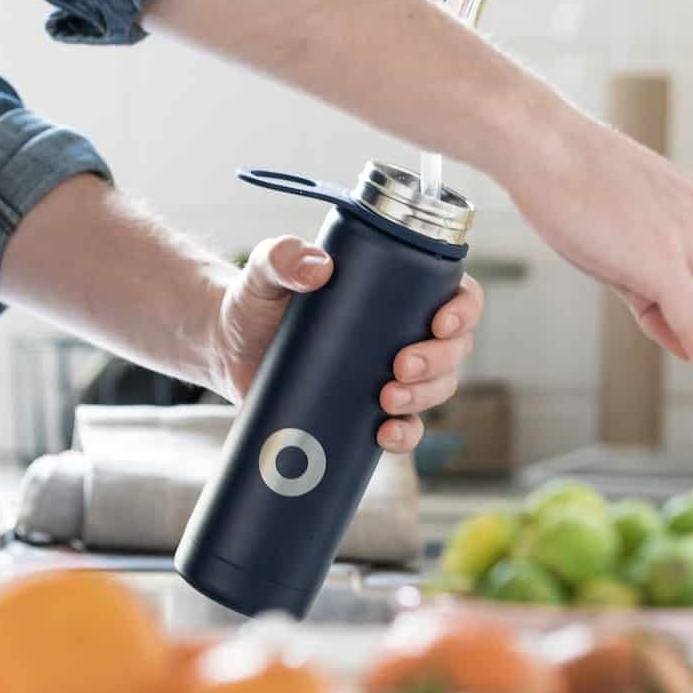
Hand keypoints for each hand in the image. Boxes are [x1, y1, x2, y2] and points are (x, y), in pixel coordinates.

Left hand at [211, 235, 483, 452]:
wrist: (228, 347)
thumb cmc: (256, 299)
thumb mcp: (265, 271)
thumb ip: (281, 257)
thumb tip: (316, 267)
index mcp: (399, 289)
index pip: (457, 294)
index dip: (464, 310)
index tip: (440, 322)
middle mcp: (404, 331)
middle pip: (454, 349)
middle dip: (439, 361)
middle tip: (400, 365)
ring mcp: (390, 374)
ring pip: (437, 389)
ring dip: (425, 397)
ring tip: (386, 399)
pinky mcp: (368, 410)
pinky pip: (405, 428)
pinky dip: (405, 436)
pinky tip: (385, 435)